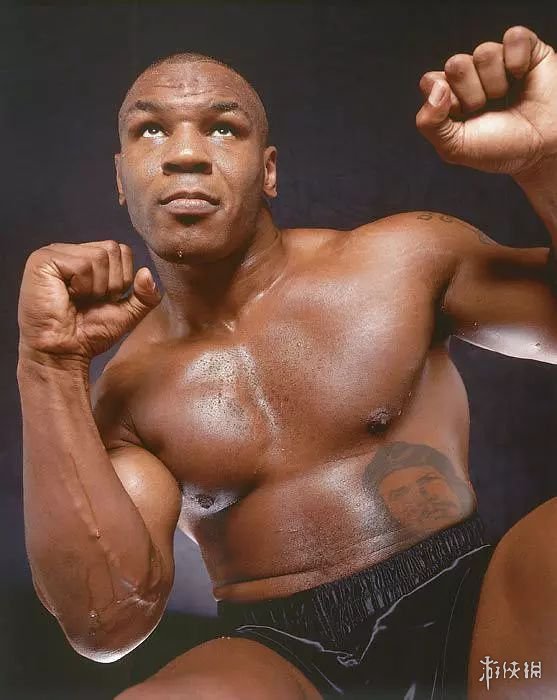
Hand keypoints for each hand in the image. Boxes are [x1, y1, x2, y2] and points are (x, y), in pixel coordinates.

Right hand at [18, 241, 160, 363]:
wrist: (64, 352)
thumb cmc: (89, 333)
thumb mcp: (127, 313)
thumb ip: (145, 295)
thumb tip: (147, 273)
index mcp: (87, 258)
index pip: (122, 250)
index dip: (122, 279)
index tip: (103, 300)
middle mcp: (71, 251)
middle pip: (113, 249)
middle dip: (111, 283)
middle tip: (90, 301)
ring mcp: (55, 253)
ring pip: (99, 256)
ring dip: (97, 287)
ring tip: (79, 300)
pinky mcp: (43, 260)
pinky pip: (82, 264)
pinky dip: (82, 286)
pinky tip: (67, 296)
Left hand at [416, 26, 556, 175]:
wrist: (541, 149)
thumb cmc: (501, 149)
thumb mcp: (454, 148)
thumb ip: (429, 124)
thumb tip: (435, 87)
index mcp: (450, 97)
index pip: (431, 81)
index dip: (445, 100)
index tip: (462, 118)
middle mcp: (471, 77)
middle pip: (455, 64)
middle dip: (471, 93)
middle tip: (487, 109)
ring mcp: (498, 62)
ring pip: (484, 52)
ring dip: (496, 83)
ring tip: (506, 98)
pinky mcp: (525, 50)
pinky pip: (513, 38)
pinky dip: (518, 61)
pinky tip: (522, 78)